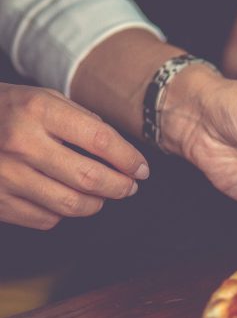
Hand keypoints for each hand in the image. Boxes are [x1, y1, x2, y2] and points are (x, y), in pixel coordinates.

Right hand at [0, 84, 146, 228]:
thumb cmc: (7, 109)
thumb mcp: (43, 98)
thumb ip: (83, 121)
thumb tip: (122, 153)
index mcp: (38, 110)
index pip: (101, 141)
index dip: (129, 159)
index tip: (142, 168)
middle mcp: (21, 143)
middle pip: (90, 178)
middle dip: (121, 186)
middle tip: (130, 186)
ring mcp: (5, 175)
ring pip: (72, 205)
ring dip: (97, 203)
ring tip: (104, 195)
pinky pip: (46, 219)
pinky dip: (63, 213)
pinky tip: (64, 198)